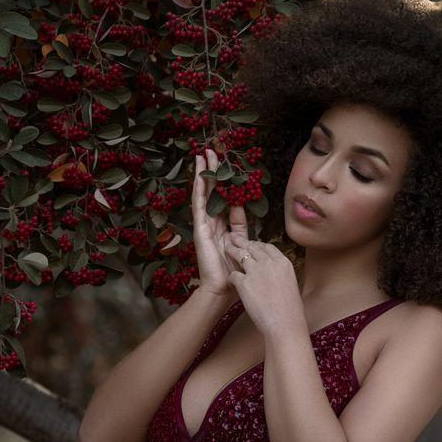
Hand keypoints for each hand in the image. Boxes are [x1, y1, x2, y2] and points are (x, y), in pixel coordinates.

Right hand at [191, 148, 249, 296]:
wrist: (222, 290)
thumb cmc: (233, 271)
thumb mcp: (241, 243)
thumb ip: (241, 226)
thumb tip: (242, 206)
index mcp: (223, 226)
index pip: (224, 198)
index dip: (226, 181)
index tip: (228, 164)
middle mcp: (212, 222)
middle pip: (212, 191)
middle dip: (213, 171)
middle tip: (213, 150)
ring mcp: (204, 225)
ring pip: (204, 194)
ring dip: (204, 175)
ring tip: (203, 155)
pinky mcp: (199, 229)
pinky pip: (200, 206)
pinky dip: (200, 190)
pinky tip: (200, 176)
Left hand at [225, 234, 304, 335]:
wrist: (284, 323)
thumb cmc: (290, 310)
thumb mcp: (291, 284)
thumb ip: (280, 274)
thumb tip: (273, 273)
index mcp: (283, 263)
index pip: (268, 247)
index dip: (258, 244)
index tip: (253, 244)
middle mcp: (269, 263)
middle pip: (253, 247)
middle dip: (242, 242)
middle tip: (235, 239)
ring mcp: (256, 272)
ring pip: (240, 255)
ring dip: (232, 251)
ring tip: (226, 248)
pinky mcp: (244, 283)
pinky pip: (234, 274)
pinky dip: (232, 277)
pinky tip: (231, 279)